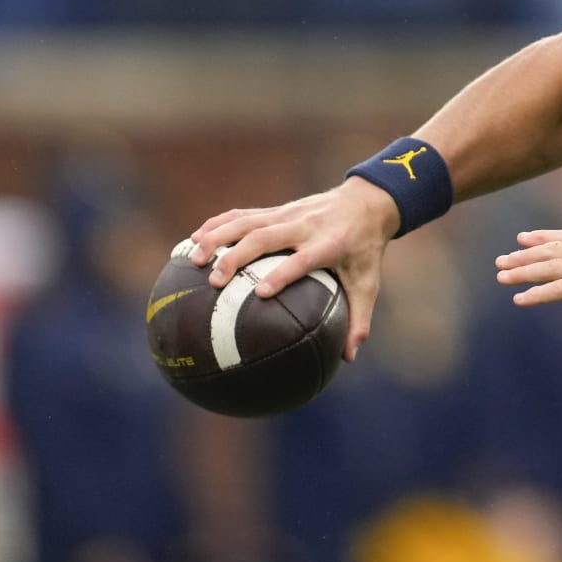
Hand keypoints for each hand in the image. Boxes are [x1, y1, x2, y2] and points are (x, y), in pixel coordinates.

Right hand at [188, 177, 400, 361]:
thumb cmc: (365, 249)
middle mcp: (304, 226)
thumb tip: (348, 358)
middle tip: (214, 281)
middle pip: (265, 238)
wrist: (367, 203)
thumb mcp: (368, 282)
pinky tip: (193, 239)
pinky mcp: (276, 209)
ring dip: (217, 237)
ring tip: (193, 259)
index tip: (260, 293)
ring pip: (246, 222)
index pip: (301, 260)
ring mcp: (287, 214)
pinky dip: (216, 224)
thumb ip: (359, 320)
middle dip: (236, 256)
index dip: (282, 274)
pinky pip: (242, 215)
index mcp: (328, 245)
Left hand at [495, 230, 561, 330]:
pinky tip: (519, 299)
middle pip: (557, 249)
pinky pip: (560, 289)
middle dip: (527, 253)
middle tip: (503, 259)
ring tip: (502, 276)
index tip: (525, 237)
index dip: (547, 236)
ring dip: (524, 271)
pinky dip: (537, 293)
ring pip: (553, 266)